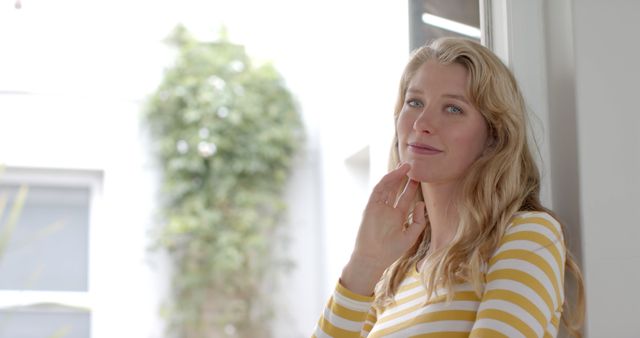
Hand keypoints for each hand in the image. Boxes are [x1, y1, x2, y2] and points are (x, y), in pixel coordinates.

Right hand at [341, 163, 426, 294]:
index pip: (404, 199)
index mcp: (396, 218)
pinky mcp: (370, 206)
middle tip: (412, 167)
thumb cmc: (390, 251)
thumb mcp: (410, 236)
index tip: (418, 179)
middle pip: (396, 190)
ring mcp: (378, 208)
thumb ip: (418, 221)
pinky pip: (378, 190)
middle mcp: (387, 210)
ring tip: (405, 166)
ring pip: (387, 187)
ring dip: (395, 176)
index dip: (411, 189)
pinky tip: (395, 174)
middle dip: (403, 179)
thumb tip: (421, 204)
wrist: (373, 258)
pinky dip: (386, 181)